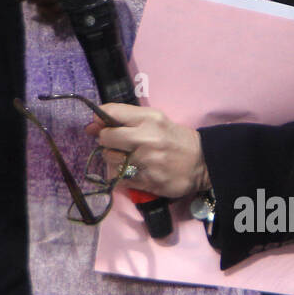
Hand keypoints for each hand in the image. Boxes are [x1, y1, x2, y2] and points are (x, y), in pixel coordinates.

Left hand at [84, 103, 209, 200]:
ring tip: (126, 158)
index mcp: (149, 119)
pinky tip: (132, 171)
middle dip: (106, 141)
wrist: (202, 162)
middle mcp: (147, 139)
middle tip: (115, 144)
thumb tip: (91, 125)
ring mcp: (147, 162)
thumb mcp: (154, 120)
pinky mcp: (148, 181)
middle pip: (106, 138)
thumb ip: (125, 119)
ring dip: (113, 160)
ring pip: (110, 160)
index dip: (99, 120)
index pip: (112, 112)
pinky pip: (119, 178)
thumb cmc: (174, 138)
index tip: (98, 126)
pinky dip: (121, 175)